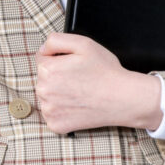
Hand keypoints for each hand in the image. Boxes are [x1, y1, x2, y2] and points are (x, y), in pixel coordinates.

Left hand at [35, 32, 162, 134]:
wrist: (122, 99)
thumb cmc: (104, 70)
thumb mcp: (82, 43)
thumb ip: (56, 40)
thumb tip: (42, 49)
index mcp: (47, 69)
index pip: (42, 59)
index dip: (59, 59)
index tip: (73, 65)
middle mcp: (43, 90)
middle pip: (44, 78)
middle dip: (58, 76)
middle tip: (79, 79)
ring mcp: (49, 110)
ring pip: (48, 96)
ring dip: (58, 93)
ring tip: (79, 92)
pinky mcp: (56, 125)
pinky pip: (52, 114)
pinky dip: (62, 110)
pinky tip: (76, 106)